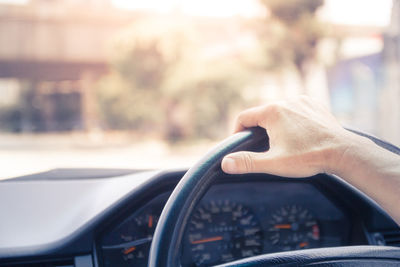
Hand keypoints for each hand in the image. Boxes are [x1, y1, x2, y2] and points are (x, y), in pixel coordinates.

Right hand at [221, 96, 352, 176]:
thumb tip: (225, 163)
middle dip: (258, 130)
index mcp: (272, 112)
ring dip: (275, 125)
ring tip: (283, 144)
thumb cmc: (308, 157)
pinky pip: (295, 110)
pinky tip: (298, 136)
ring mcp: (301, 101)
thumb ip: (247, 162)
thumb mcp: (274, 163)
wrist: (343, 152)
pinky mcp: (313, 104)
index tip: (241, 145)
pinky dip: (291, 121)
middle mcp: (285, 101)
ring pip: (278, 112)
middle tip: (264, 149)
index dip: (238, 132)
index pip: (244, 118)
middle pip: (261, 115)